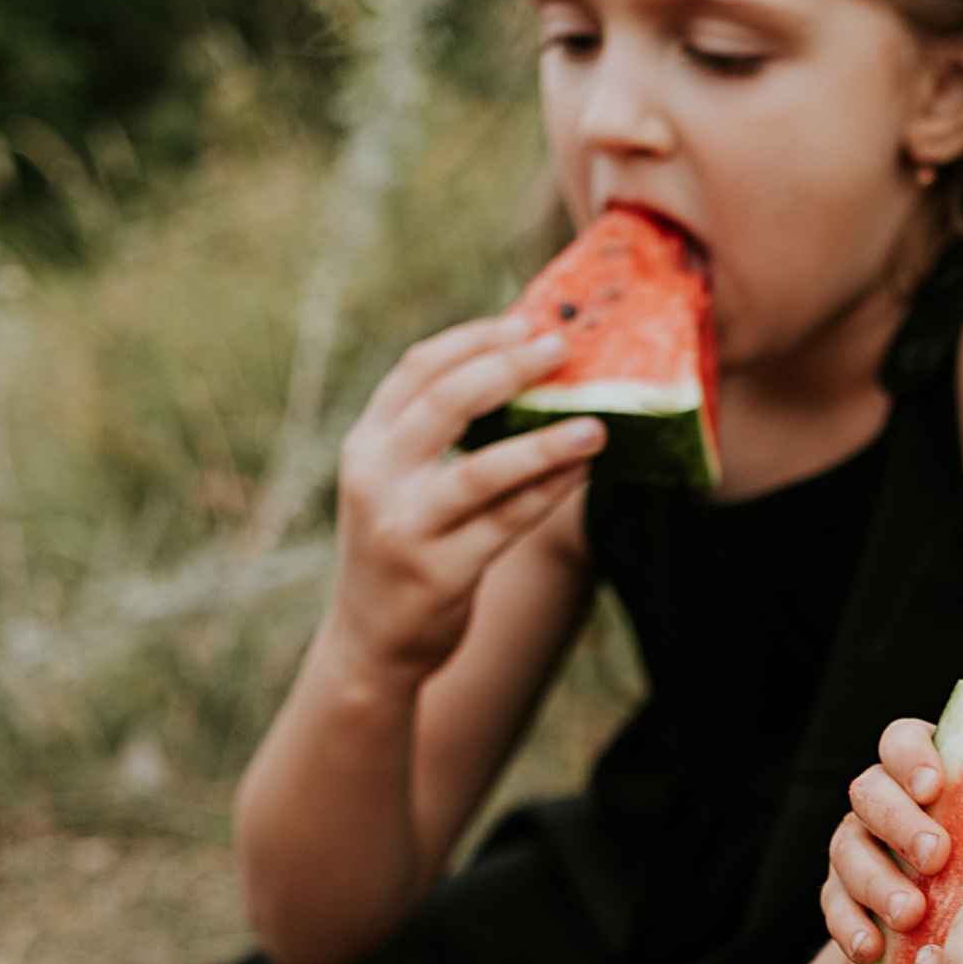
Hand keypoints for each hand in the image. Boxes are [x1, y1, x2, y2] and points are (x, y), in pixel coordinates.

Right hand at [328, 318, 606, 685]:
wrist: (371, 641)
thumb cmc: (403, 546)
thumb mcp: (397, 483)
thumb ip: (435, 434)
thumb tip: (521, 372)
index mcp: (366, 445)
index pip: (416, 371)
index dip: (473, 340)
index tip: (525, 322)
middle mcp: (377, 479)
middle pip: (444, 405)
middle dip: (507, 369)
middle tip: (560, 349)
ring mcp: (407, 528)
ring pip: (481, 471)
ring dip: (544, 444)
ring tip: (596, 424)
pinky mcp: (442, 572)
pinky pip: (508, 522)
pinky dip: (549, 492)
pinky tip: (583, 471)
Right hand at [822, 717, 951, 963]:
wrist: (962, 943)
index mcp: (928, 774)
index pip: (902, 741)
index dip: (912, 756)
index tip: (937, 786)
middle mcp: (886, 804)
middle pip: (870, 792)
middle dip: (900, 822)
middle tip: (937, 856)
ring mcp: (859, 849)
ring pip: (847, 849)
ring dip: (877, 880)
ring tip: (912, 915)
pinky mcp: (843, 899)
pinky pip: (832, 906)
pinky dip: (849, 926)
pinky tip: (872, 949)